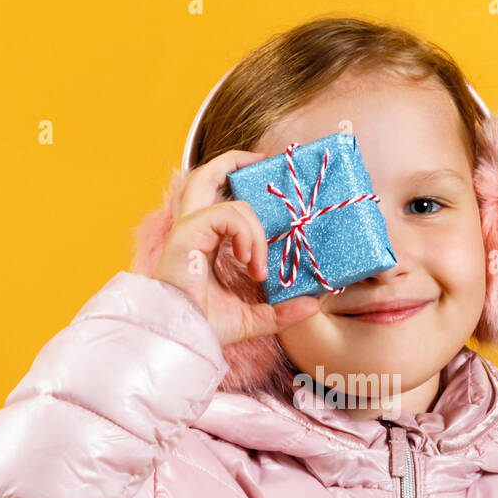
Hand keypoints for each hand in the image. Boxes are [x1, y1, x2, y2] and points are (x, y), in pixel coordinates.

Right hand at [153, 150, 321, 347]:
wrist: (184, 337)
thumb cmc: (206, 327)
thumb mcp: (254, 317)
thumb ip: (282, 309)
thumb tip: (313, 304)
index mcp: (205, 243)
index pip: (218, 201)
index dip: (240, 187)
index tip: (271, 194)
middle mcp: (194, 230)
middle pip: (205, 176)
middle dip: (232, 160)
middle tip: (263, 160)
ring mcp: (189, 229)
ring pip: (232, 202)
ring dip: (256, 233)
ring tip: (258, 266)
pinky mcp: (188, 231)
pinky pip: (228, 214)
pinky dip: (246, 234)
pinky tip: (248, 261)